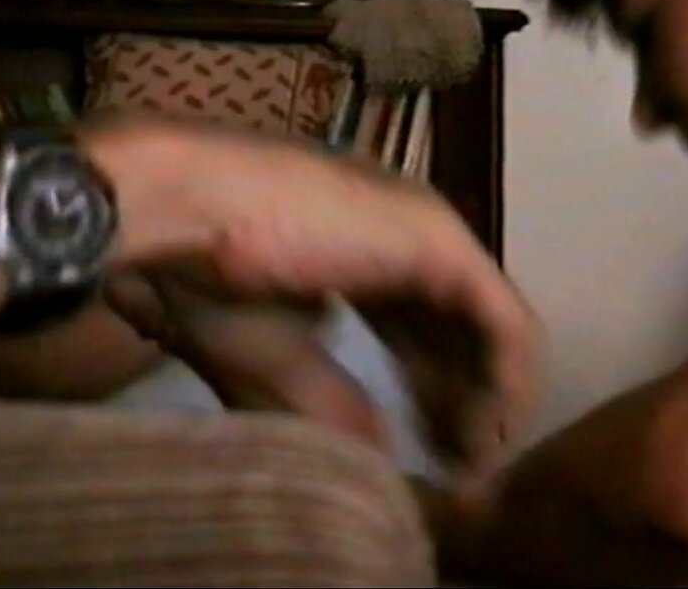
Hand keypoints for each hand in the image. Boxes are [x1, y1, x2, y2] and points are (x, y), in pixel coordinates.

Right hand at [91, 116, 541, 474]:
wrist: (182, 216)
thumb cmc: (208, 281)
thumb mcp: (273, 362)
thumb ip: (332, 405)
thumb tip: (383, 453)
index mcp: (367, 256)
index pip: (420, 333)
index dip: (431, 397)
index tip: (432, 459)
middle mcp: (408, 241)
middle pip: (460, 334)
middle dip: (462, 406)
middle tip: (458, 471)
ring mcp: (431, 235)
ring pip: (496, 330)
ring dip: (491, 403)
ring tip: (471, 464)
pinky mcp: (441, 244)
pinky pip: (505, 325)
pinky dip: (505, 386)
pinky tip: (483, 436)